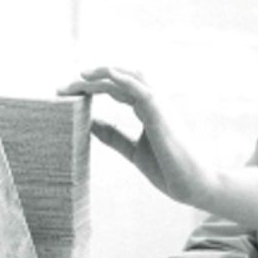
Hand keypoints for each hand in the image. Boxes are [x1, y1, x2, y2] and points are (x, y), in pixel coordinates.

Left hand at [60, 67, 216, 208]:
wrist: (193, 184)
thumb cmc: (169, 169)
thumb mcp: (132, 149)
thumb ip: (113, 135)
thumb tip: (89, 125)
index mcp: (149, 111)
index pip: (118, 89)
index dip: (94, 88)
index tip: (68, 94)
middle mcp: (155, 103)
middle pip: (121, 78)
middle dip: (93, 78)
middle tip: (64, 88)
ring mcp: (159, 106)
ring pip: (130, 77)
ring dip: (103, 73)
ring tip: (79, 77)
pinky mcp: (161, 114)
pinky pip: (140, 89)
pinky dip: (121, 78)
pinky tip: (102, 75)